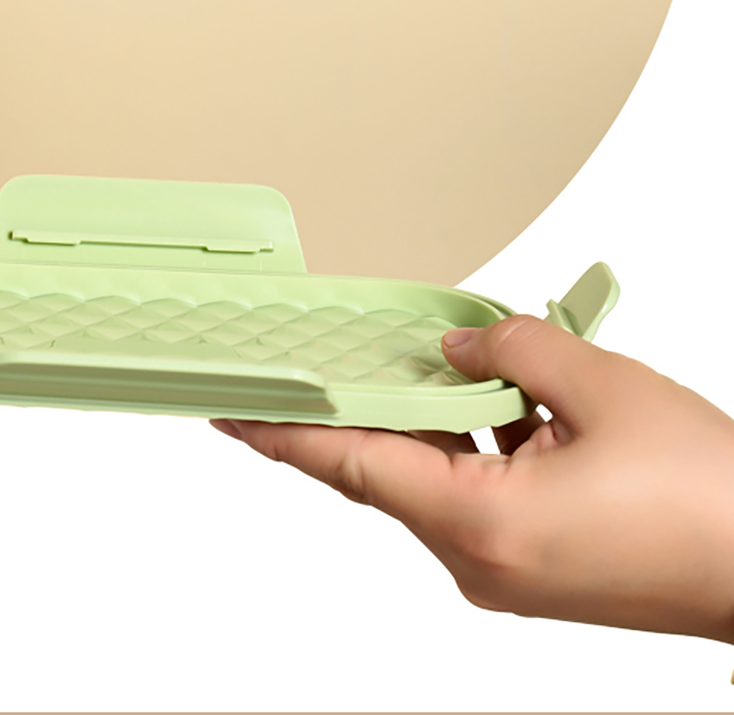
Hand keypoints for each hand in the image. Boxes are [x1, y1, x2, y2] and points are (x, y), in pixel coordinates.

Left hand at [212, 316, 733, 643]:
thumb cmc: (706, 500)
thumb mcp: (600, 388)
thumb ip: (514, 347)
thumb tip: (465, 341)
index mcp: (481, 526)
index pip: (352, 466)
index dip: (284, 432)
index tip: (227, 409)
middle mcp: (483, 562)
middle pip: (391, 469)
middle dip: (364, 404)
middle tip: (321, 351)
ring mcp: (511, 573)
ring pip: (440, 478)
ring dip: (437, 417)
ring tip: (435, 353)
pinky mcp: (541, 569)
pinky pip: (481, 494)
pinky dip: (478, 442)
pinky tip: (501, 395)